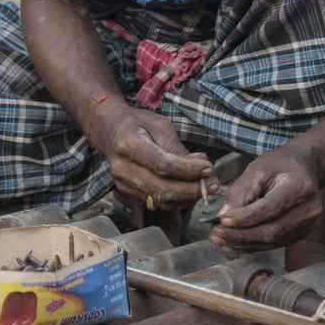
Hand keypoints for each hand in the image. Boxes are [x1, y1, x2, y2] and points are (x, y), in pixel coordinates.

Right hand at [92, 102, 211, 208]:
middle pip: (161, 189)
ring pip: (160, 200)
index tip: (209, 168)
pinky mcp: (125, 191)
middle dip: (192, 190)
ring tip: (206, 187)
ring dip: (187, 197)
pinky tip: (188, 188)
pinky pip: (155, 201)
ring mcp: (121, 181)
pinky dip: (176, 198)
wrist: (110, 129)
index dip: (188, 170)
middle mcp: (122, 166)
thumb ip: (178, 149)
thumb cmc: (138, 124)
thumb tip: (202, 170)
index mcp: (129, 143)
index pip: (162, 165)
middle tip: (214, 184)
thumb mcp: (161, 126)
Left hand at [208, 149, 321, 253]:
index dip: (244, 218)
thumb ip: (239, 192)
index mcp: (298, 187)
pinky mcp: (303, 233)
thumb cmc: (279, 166)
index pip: (269, 209)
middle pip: (271, 230)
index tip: (221, 221)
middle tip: (215, 234)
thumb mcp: (257, 170)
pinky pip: (275, 244)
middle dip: (240, 235)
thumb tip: (222, 217)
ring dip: (243, 244)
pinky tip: (235, 243)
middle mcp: (308, 208)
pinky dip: (252, 245)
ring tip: (220, 239)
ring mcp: (308, 224)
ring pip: (271, 241)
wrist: (304, 169)